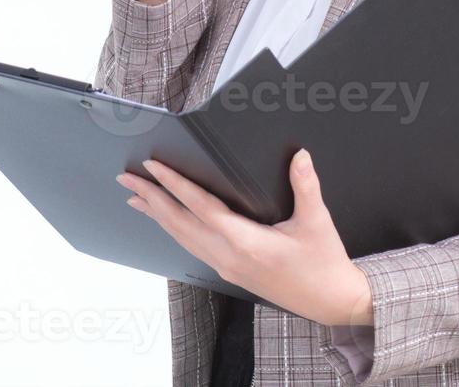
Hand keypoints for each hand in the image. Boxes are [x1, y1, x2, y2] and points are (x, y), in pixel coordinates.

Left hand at [115, 148, 373, 328]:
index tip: (152, 167)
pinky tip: (168, 222)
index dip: (174, 185)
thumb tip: (300, 156)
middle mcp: (229, 256)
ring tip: (136, 197)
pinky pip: (193, 247)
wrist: (332, 303)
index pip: (201, 207)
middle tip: (126, 179)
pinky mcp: (231, 272)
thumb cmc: (324, 265)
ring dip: (158, 215)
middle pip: (180, 223)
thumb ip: (306, 186)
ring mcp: (227, 267)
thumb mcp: (318, 222)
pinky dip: (175, 230)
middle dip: (151, 199)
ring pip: (183, 237)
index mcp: (246, 242)